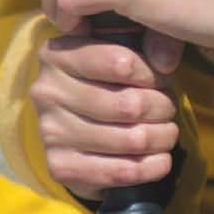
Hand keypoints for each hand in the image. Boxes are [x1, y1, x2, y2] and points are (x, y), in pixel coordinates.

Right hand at [30, 28, 183, 200]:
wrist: (76, 132)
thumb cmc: (105, 84)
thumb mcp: (116, 52)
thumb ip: (144, 43)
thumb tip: (166, 63)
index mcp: (56, 54)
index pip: (121, 62)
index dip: (152, 74)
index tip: (160, 80)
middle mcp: (46, 92)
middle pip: (130, 105)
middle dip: (162, 108)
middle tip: (167, 108)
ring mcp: (50, 132)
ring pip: (132, 139)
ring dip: (163, 137)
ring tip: (166, 131)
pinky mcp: (60, 167)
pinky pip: (124, 171)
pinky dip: (153, 166)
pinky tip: (160, 158)